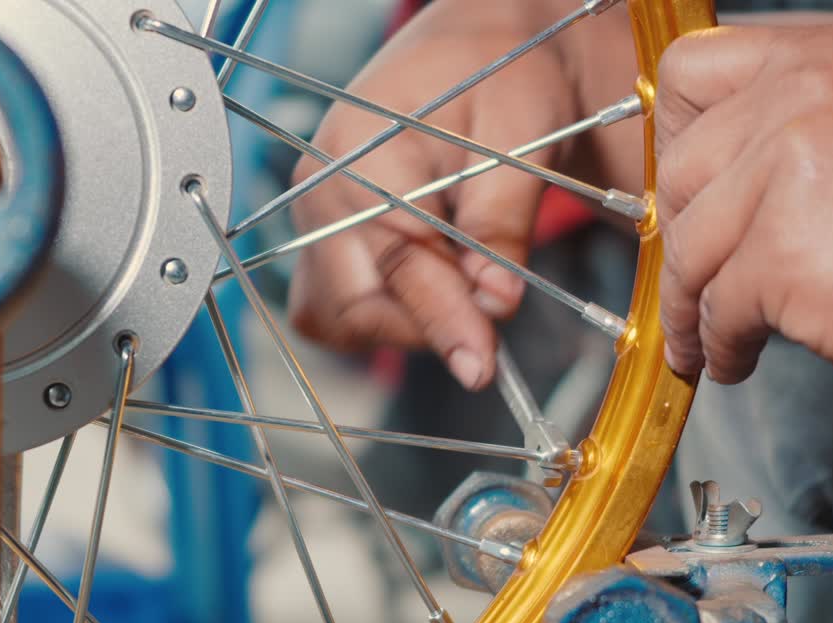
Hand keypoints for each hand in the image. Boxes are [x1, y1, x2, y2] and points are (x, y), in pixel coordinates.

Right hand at [287, 0, 638, 389]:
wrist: (473, 46)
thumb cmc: (498, 74)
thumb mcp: (520, 133)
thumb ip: (503, 218)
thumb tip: (495, 303)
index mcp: (359, 155)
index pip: (397, 264)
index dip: (445, 322)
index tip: (481, 365)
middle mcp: (320, 189)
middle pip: (353, 306)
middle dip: (423, 326)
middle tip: (487, 322)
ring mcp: (312, 215)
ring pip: (335, 316)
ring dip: (398, 325)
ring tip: (457, 291)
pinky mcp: (322, 234)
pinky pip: (333, 306)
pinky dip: (380, 314)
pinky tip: (429, 287)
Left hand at [656, 22, 832, 393]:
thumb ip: (821, 114)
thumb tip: (743, 150)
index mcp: (825, 55)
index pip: (692, 69)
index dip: (675, 133)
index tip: (685, 187)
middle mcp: (801, 96)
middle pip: (682, 170)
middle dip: (682, 236)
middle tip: (696, 277)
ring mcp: (788, 170)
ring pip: (690, 248)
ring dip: (691, 304)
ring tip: (704, 338)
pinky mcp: (783, 251)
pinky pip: (717, 309)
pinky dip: (720, 344)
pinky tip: (739, 359)